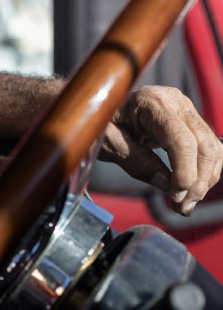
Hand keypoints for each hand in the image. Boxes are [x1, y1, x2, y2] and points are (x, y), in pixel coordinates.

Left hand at [101, 86, 221, 215]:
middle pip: (204, 145)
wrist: (98, 104)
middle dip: (197, 181)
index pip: (182, 141)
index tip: (175, 196)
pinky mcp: (189, 121)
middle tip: (182, 208)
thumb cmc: (98, 120)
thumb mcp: (107, 142)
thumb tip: (166, 184)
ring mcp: (186, 110)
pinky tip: (190, 190)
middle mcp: (176, 102)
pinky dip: (204, 171)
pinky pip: (209, 148)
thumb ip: (135, 161)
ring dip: (204, 180)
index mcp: (153, 102)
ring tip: (185, 205)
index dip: (184, 172)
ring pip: (212, 148)